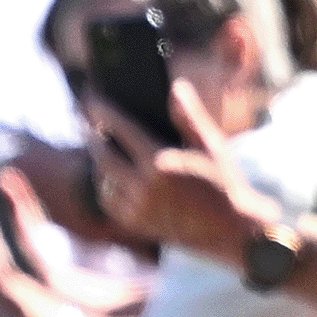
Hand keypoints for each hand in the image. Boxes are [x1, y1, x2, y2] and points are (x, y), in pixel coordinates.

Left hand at [88, 96, 276, 267]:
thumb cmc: (224, 181)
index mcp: (160, 162)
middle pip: (103, 155)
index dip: (102, 112)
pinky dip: (106, 186)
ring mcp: (137, 209)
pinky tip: (111, 174)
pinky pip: (109, 201)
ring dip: (99, 162)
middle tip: (87, 122)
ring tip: (101, 145)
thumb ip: (190, 116)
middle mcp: (144, 187)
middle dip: (93, 136)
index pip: (120, 129)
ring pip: (103, 180)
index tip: (90, 100)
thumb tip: (175, 87)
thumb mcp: (212, 145)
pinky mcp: (135, 225)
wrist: (229, 230)